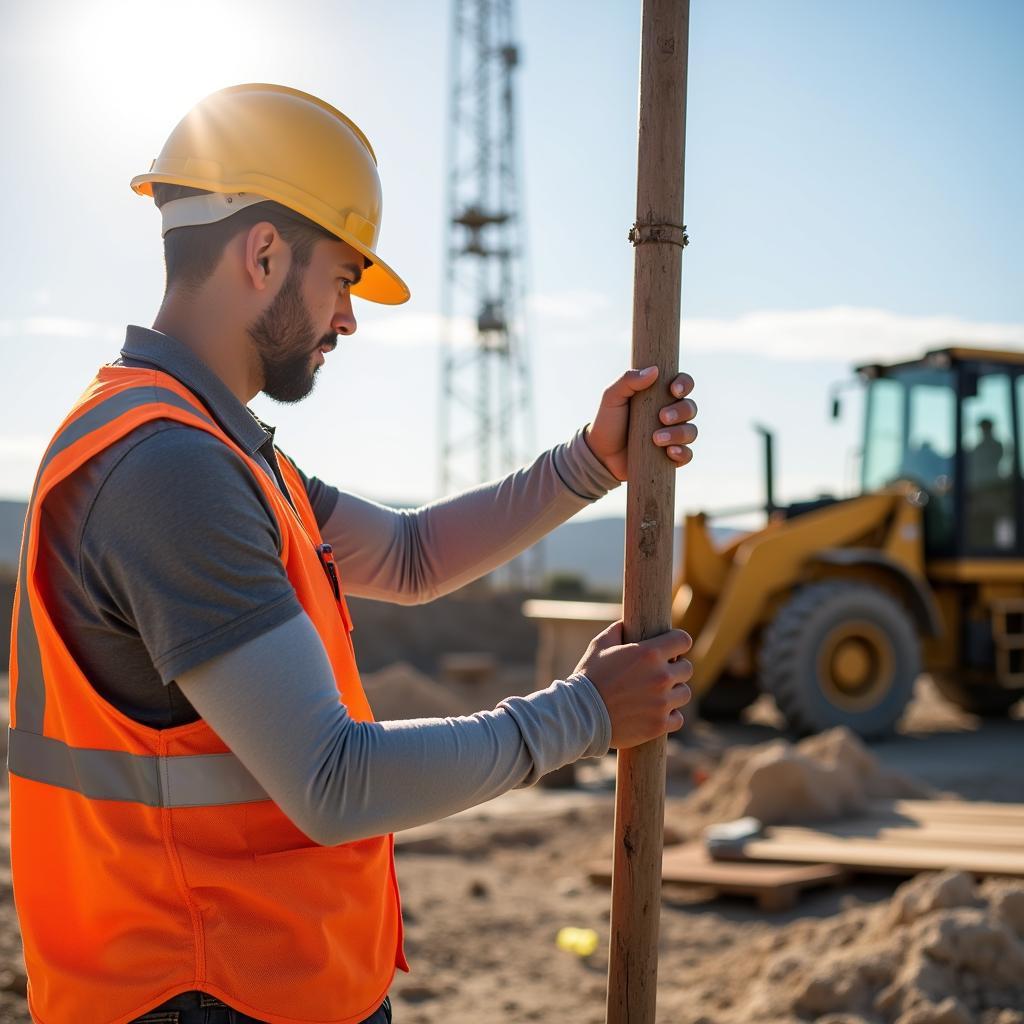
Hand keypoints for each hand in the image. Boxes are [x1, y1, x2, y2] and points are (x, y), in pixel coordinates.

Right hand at [574, 621, 692, 748]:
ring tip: (659, 694)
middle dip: (676, 668)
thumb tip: (626, 623)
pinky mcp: (659, 725)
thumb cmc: (588, 678)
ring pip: (685, 693)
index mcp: (649, 653)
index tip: (672, 648)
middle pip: (687, 668)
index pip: (683, 640)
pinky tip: (657, 713)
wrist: (580, 715)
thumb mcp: (600, 645)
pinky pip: (678, 718)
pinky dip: (670, 716)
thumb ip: (618, 630)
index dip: (678, 643)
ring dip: (674, 693)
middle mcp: (661, 677)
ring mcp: (662, 703)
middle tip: (660, 673)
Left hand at [584, 367, 696, 480]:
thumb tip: (654, 370)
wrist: (601, 454)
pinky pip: (687, 455)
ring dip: (679, 433)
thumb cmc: (608, 422)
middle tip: (662, 417)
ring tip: (656, 438)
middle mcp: (672, 414)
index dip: (685, 384)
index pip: (683, 384)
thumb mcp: (612, 398)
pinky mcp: (671, 457)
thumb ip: (628, 381)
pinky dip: (682, 453)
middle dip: (681, 411)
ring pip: (691, 432)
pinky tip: (669, 452)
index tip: (673, 389)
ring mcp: (673, 436)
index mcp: (661, 396)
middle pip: (690, 408)